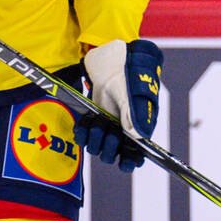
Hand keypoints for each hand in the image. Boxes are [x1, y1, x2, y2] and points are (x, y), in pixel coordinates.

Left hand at [77, 39, 163, 170]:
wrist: (113, 58)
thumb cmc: (130, 74)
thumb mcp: (132, 93)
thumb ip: (134, 115)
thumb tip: (138, 138)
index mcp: (139, 127)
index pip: (136, 154)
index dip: (130, 161)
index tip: (125, 161)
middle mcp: (123, 129)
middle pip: (114, 154)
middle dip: (108, 147)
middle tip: (107, 131)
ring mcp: (108, 124)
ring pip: (98, 147)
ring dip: (95, 140)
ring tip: (96, 123)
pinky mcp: (94, 117)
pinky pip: (84, 135)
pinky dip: (82, 133)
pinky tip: (84, 124)